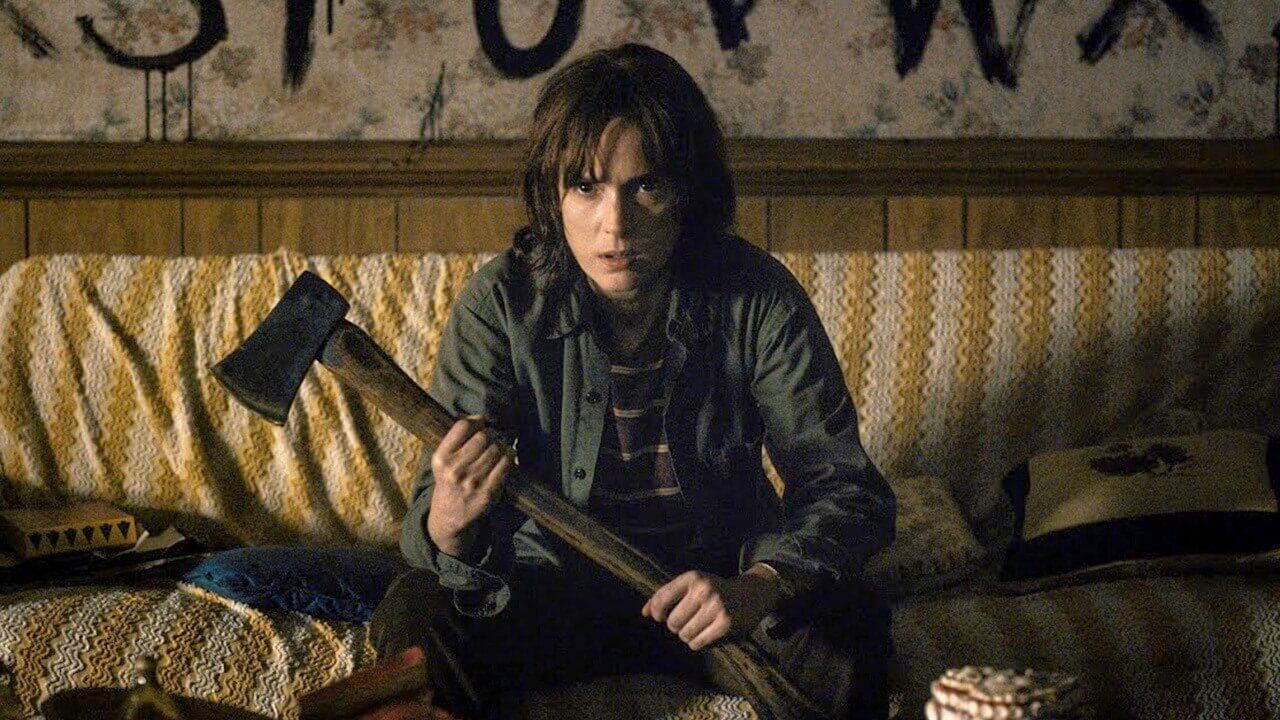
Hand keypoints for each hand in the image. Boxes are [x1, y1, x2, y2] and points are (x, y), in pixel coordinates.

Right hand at [425, 416, 512, 557]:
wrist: (450, 515)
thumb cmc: (448, 480)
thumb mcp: (442, 460)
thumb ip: (456, 438)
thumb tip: (478, 417)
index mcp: (441, 459)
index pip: (463, 427)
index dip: (475, 421)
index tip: (479, 423)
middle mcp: (455, 470)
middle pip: (483, 437)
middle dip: (489, 435)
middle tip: (490, 439)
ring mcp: (473, 482)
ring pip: (496, 449)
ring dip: (500, 445)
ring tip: (497, 448)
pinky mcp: (489, 492)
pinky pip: (506, 464)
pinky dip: (509, 456)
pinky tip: (506, 455)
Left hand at [641, 565, 782, 650]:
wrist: (751, 595)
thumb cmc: (714, 591)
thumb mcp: (692, 586)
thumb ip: (666, 596)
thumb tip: (644, 613)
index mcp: (693, 577)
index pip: (662, 598)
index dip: (657, 612)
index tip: (661, 616)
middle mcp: (704, 590)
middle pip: (672, 622)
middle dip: (676, 626)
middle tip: (688, 621)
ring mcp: (716, 608)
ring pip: (684, 635)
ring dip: (687, 636)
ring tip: (698, 627)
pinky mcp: (725, 625)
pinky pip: (697, 643)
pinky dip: (698, 643)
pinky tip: (707, 634)